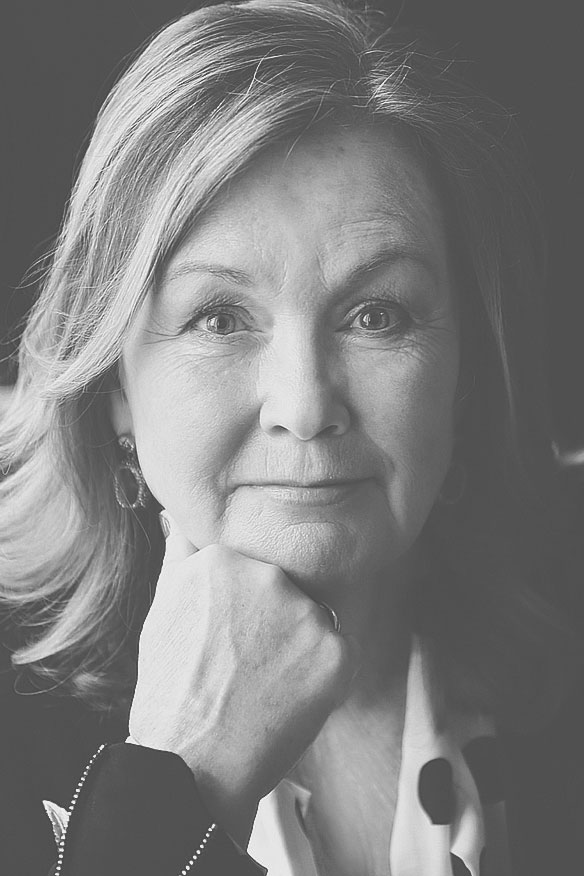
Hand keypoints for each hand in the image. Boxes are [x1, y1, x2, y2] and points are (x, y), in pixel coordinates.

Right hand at [129, 514, 359, 844]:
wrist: (191, 761)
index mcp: (227, 558)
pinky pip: (338, 654)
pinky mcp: (336, 653)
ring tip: (266, 685)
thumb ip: (181, 554)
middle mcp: (270, 576)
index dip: (246, 610)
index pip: (256, 571)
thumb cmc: (170, 689)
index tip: (231, 639)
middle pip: (288, 592)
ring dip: (300, 648)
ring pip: (315, 622)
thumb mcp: (164, 607)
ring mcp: (306, 614)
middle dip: (275, 623)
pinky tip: (289, 699)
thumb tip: (180, 519)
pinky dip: (322, 676)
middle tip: (248, 666)